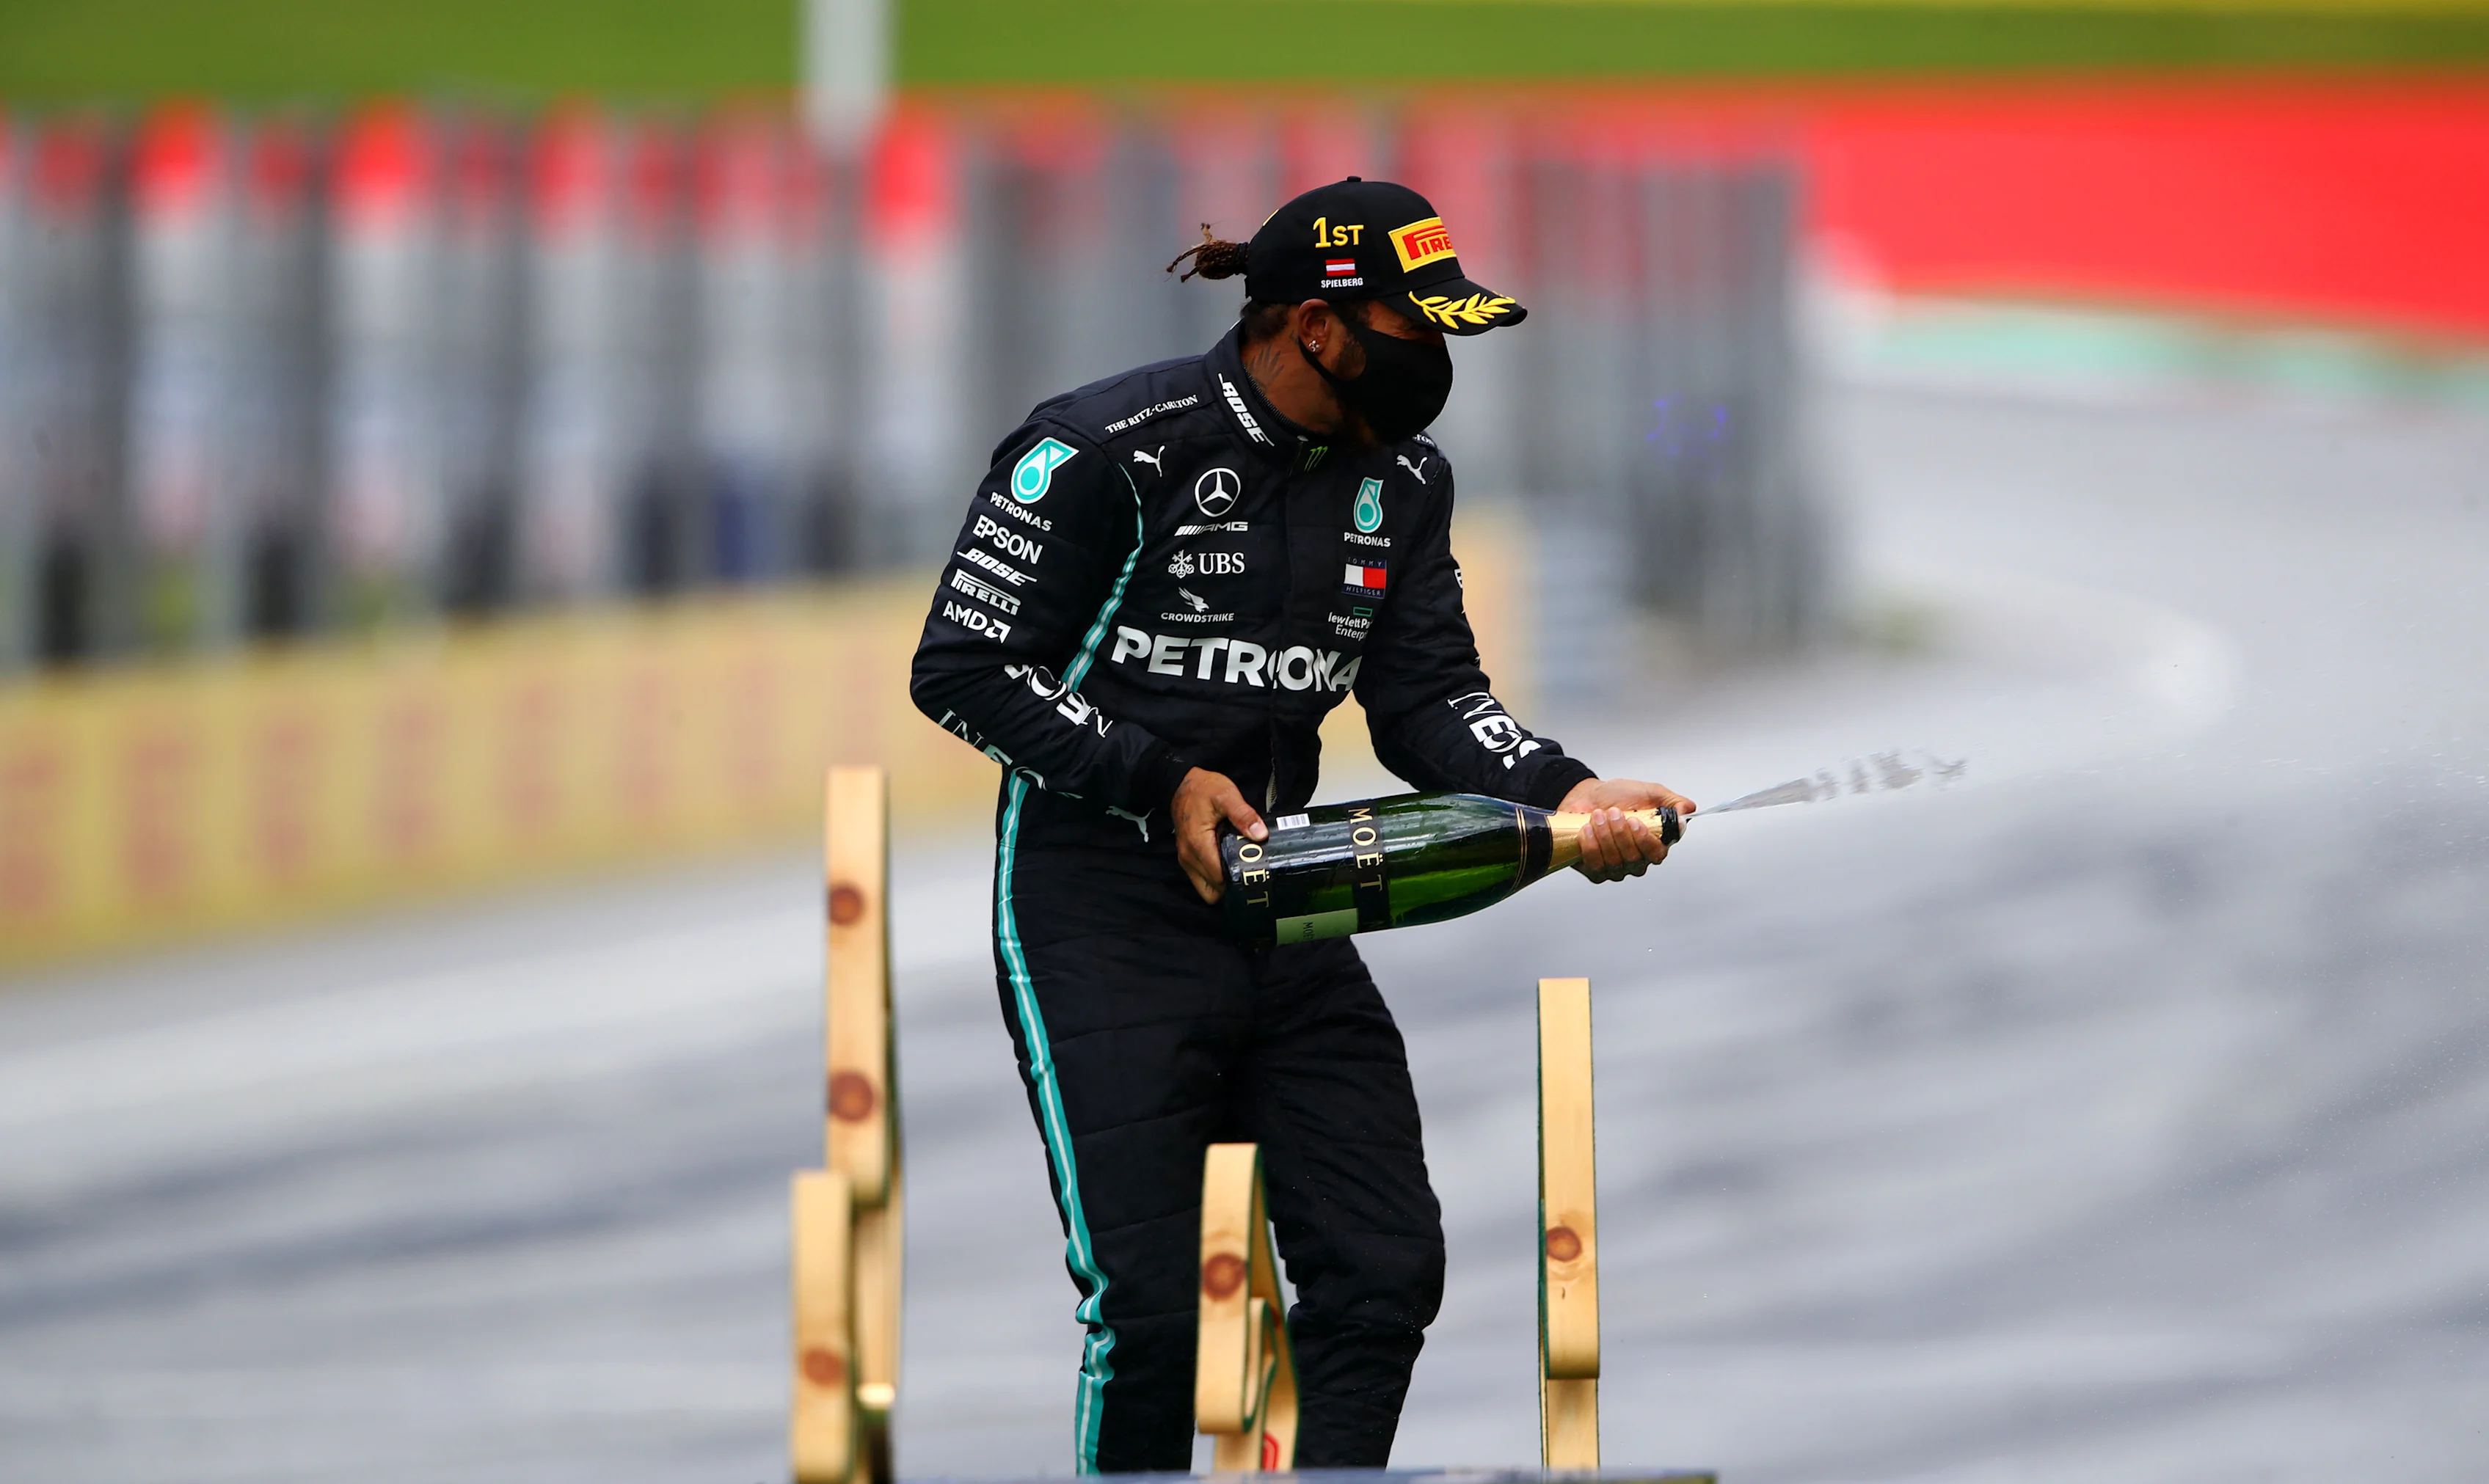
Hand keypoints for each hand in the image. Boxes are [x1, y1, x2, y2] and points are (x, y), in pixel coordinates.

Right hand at [1175, 768, 1266, 903]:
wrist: (1182, 784)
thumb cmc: (1203, 789)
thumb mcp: (1226, 795)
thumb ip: (1243, 815)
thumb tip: (1260, 834)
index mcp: (1198, 843)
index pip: (1219, 876)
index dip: (1237, 877)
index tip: (1253, 870)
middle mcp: (1188, 856)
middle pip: (1213, 888)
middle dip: (1232, 883)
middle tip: (1250, 870)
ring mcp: (1186, 860)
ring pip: (1206, 889)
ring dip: (1223, 884)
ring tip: (1240, 868)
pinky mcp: (1187, 859)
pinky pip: (1201, 880)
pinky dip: (1215, 879)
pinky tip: (1229, 864)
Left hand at [1556, 778, 1696, 882]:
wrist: (1586, 796)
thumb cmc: (1618, 796)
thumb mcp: (1650, 792)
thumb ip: (1673, 802)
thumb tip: (1688, 810)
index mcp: (1653, 844)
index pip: (1657, 854)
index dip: (1645, 841)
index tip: (1635, 821)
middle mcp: (1637, 860)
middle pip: (1634, 859)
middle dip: (1620, 833)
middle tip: (1612, 812)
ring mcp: (1616, 868)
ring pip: (1614, 863)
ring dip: (1604, 836)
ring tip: (1597, 816)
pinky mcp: (1595, 871)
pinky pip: (1596, 868)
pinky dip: (1590, 847)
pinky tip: (1587, 830)